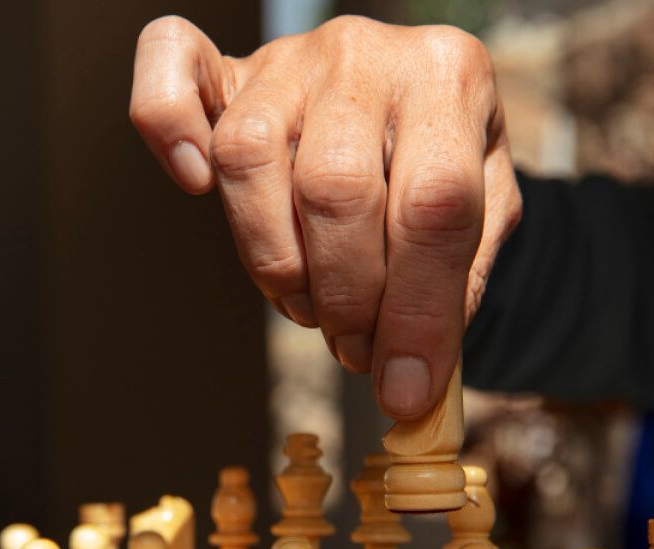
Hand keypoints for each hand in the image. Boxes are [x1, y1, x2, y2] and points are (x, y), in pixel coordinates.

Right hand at [129, 15, 520, 419]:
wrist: (407, 93)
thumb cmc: (440, 159)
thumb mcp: (486, 209)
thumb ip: (459, 278)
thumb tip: (413, 373)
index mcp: (450, 78)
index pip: (435, 206)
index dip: (417, 313)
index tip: (405, 388)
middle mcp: (366, 54)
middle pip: (336, 188)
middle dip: (345, 298)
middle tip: (355, 349)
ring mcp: (291, 58)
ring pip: (250, 155)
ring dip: (274, 258)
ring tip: (306, 303)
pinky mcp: (231, 67)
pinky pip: (173, 66)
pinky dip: (167, 126)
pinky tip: (192, 182)